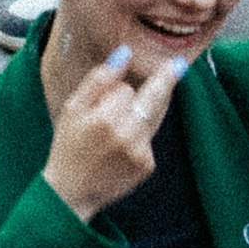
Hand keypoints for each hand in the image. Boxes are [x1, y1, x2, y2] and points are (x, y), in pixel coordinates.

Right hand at [41, 45, 186, 221]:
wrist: (71, 193)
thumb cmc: (68, 147)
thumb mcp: (72, 110)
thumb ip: (98, 80)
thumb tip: (124, 54)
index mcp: (104, 119)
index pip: (126, 90)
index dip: (113, 95)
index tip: (103, 105)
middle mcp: (126, 135)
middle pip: (152, 98)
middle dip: (164, 81)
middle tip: (180, 64)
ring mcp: (139, 152)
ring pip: (152, 117)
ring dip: (140, 116)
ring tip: (118, 131)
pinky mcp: (146, 166)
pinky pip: (149, 139)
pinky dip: (138, 139)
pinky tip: (120, 152)